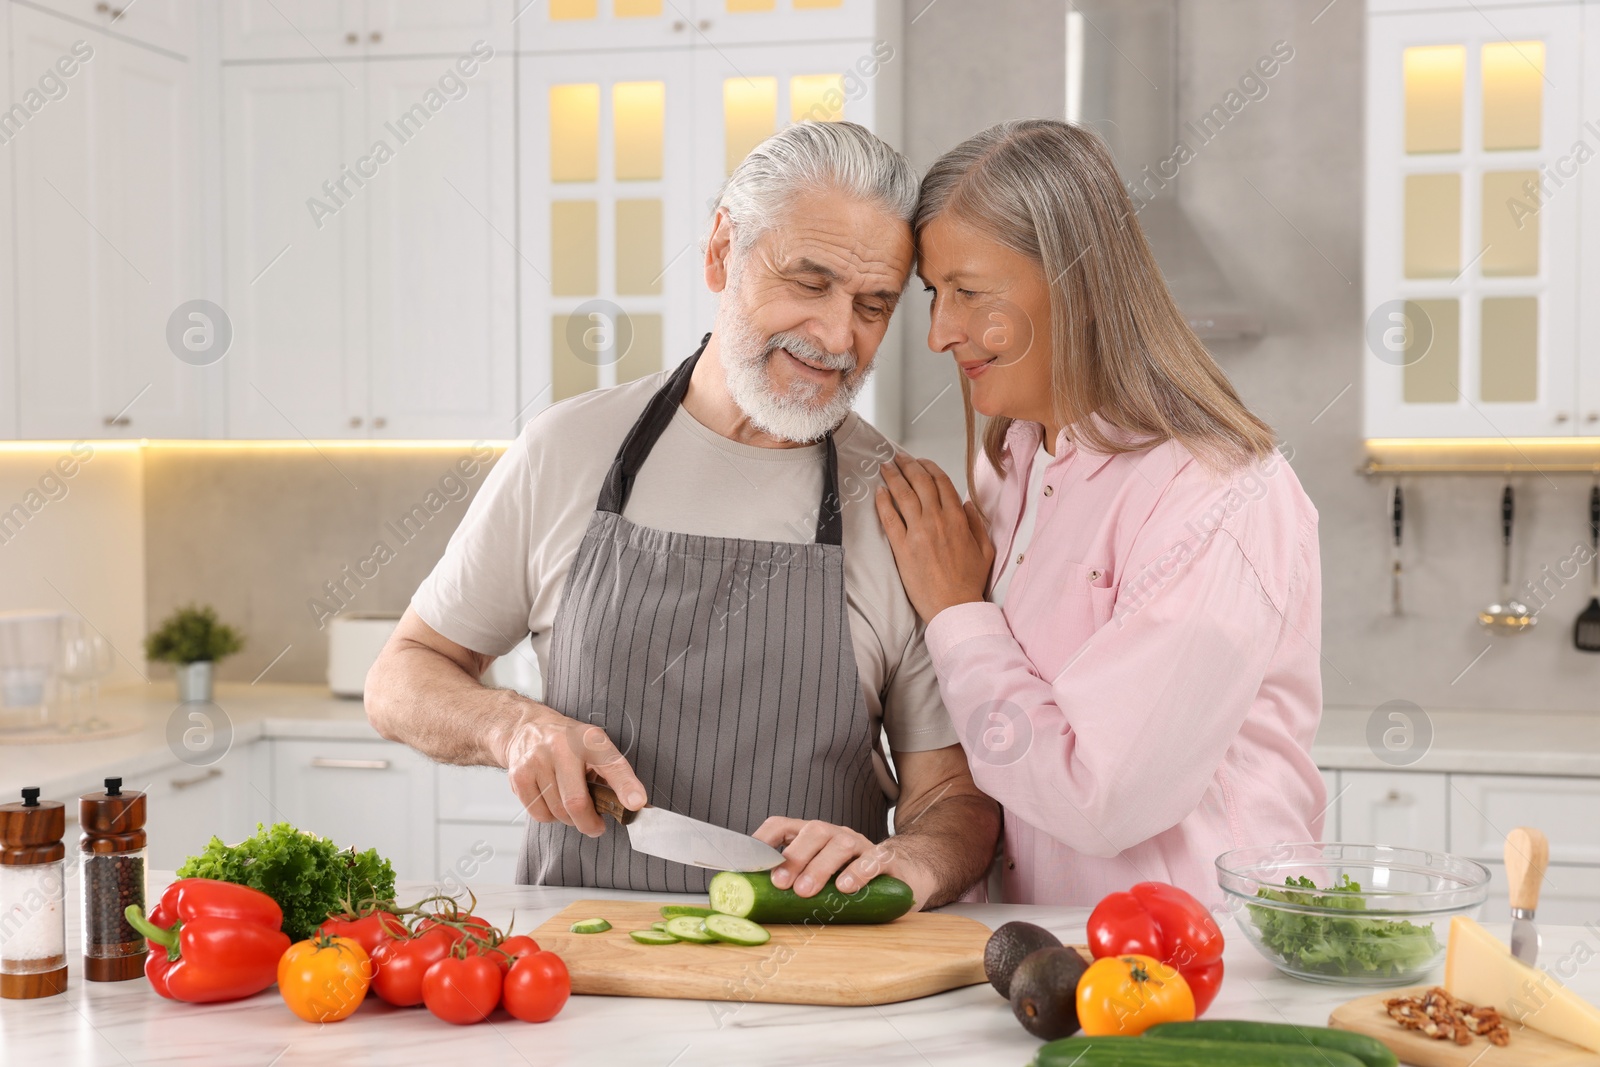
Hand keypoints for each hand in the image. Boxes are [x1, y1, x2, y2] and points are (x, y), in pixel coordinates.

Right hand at [496, 702, 645, 837]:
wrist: (527, 728)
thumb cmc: (568, 743)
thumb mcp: (594, 747)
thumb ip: (612, 774)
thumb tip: (632, 804)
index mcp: (589, 739)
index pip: (611, 764)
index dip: (625, 786)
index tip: (636, 803)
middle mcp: (562, 747)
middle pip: (576, 802)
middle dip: (590, 823)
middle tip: (596, 826)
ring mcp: (537, 761)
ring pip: (558, 812)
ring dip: (569, 819)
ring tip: (571, 806)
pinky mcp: (519, 776)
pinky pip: (539, 814)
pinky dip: (550, 817)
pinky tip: (552, 801)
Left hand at [752, 817, 928, 907]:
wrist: (906, 874)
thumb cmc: (852, 880)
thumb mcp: (820, 880)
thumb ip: (793, 885)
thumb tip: (753, 902)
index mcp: (813, 837)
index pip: (782, 825)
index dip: (763, 839)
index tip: (749, 861)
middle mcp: (835, 835)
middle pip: (813, 831)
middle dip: (793, 856)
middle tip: (780, 883)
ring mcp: (862, 845)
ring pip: (840, 844)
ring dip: (820, 867)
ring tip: (806, 891)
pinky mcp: (888, 860)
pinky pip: (873, 860)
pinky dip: (858, 873)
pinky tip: (845, 888)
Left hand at [875, 455, 994, 623]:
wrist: (954, 606)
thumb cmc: (969, 582)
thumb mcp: (985, 549)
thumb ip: (976, 524)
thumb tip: (966, 504)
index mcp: (958, 519)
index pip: (942, 482)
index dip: (929, 468)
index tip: (921, 462)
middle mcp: (937, 520)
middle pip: (920, 482)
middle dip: (908, 465)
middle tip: (898, 458)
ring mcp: (918, 532)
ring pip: (903, 495)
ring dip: (893, 477)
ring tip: (885, 467)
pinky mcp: (902, 547)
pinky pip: (889, 518)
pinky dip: (883, 502)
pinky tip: (879, 492)